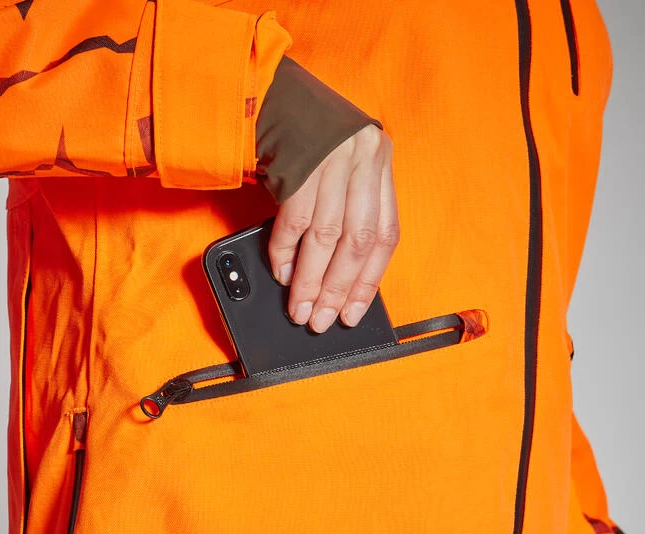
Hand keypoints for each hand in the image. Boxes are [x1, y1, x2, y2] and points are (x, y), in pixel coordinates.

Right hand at [267, 123, 398, 332]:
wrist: (272, 92)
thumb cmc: (308, 137)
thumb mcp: (342, 170)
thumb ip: (349, 212)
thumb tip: (337, 278)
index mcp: (380, 164)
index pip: (384, 236)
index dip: (368, 280)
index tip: (354, 312)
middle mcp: (362, 161)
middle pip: (356, 242)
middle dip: (338, 289)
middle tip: (322, 319)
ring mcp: (331, 161)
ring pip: (325, 238)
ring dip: (310, 281)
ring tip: (301, 308)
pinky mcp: (298, 162)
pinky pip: (293, 222)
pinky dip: (285, 254)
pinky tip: (283, 274)